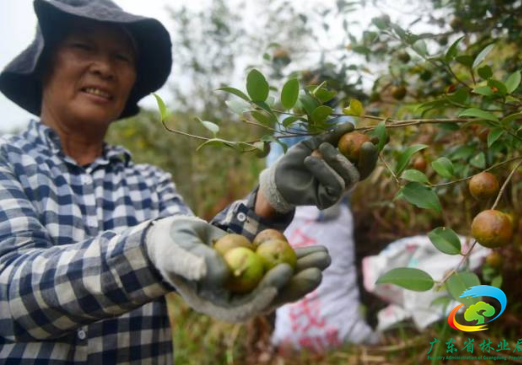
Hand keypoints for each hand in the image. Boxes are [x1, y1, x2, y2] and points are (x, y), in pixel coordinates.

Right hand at [146, 215, 330, 321]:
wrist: (174, 239)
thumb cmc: (170, 246)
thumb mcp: (177, 251)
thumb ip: (193, 262)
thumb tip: (220, 273)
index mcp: (215, 303)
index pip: (244, 307)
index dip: (266, 293)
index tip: (283, 273)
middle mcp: (235, 298)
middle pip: (270, 297)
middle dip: (295, 285)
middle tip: (318, 271)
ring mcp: (247, 284)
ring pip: (280, 282)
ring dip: (303, 270)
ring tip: (326, 256)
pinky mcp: (254, 269)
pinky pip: (278, 265)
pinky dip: (297, 257)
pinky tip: (317, 249)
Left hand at [259, 122, 377, 212]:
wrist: (278, 174)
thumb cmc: (298, 158)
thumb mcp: (315, 142)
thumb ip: (332, 136)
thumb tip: (350, 125)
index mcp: (345, 165)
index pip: (365, 161)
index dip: (372, 153)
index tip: (372, 140)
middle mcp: (345, 180)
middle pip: (363, 171)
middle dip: (363, 157)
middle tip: (362, 144)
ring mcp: (337, 192)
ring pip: (349, 177)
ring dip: (335, 159)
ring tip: (318, 150)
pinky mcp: (327, 200)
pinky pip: (335, 185)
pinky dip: (323, 170)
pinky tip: (310, 161)